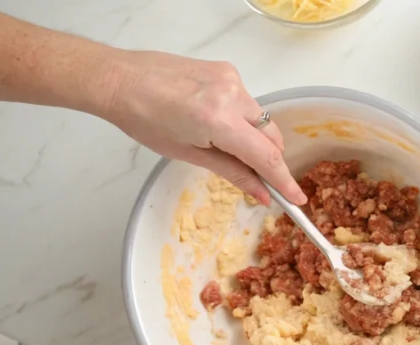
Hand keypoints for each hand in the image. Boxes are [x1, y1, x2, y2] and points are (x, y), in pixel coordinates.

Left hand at [100, 50, 305, 205]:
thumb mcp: (190, 154)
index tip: (298, 199)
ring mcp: (232, 79)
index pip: (266, 156)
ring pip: (261, 120)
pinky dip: (243, 120)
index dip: (284, 180)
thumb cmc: (145, 119)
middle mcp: (232, 95)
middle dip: (270, 160)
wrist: (121, 80)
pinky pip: (248, 103)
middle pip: (271, 137)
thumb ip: (233, 173)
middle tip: (263, 182)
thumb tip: (262, 194)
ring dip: (254, 139)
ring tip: (227, 147)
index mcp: (219, 120)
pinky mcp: (228, 71)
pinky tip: (218, 123)